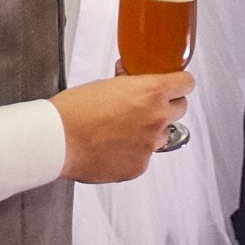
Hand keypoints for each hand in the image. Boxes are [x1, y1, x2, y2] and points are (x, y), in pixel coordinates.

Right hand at [50, 72, 193, 181]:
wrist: (58, 140)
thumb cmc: (75, 110)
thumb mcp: (105, 83)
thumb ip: (128, 82)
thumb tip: (129, 78)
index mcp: (151, 92)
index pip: (186, 83)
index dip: (179, 83)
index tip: (175, 85)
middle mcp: (157, 118)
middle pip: (180, 109)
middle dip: (166, 106)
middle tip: (147, 107)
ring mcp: (150, 145)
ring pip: (163, 135)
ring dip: (150, 131)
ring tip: (123, 130)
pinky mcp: (139, 166)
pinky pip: (144, 156)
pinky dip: (133, 152)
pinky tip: (113, 147)